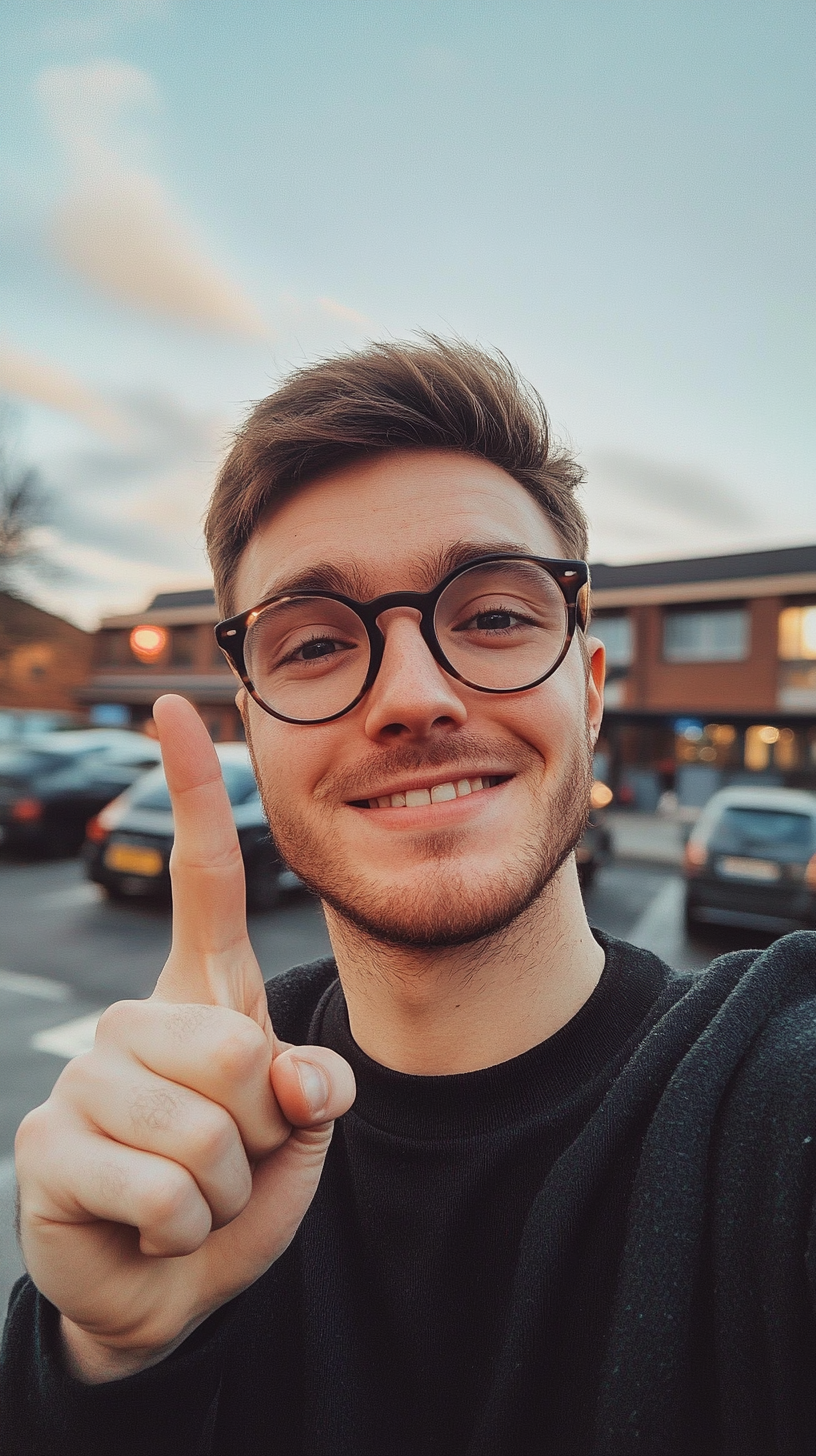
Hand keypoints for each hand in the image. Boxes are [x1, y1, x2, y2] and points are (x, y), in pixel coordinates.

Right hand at [15, 695, 354, 1381]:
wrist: (167, 1283)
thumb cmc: (236, 1187)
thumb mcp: (298, 1131)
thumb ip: (312, 1088)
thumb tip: (297, 1080)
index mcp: (200, 994)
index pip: (200, 878)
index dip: (191, 791)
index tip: (176, 707)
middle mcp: (133, 1018)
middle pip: (239, 1049)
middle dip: (260, 1135)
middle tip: (228, 1161)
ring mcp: (82, 1077)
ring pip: (204, 1132)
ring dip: (222, 1191)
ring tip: (189, 1197)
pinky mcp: (45, 1145)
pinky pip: (160, 1190)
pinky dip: (183, 1232)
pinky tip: (149, 1226)